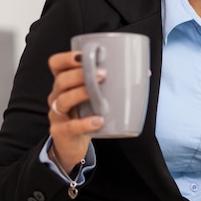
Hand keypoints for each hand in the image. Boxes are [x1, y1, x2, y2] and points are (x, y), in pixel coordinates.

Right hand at [47, 51, 103, 172]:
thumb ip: (114, 84)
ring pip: (63, 100)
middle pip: (61, 80)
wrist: (72, 145)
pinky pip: (70, 126)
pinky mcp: (60, 132)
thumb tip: (145, 73)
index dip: (65, 58)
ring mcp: (57, 114)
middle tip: (102, 73)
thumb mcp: (95, 97)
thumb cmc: (86, 115)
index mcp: (64, 83)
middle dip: (80, 74)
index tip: (82, 56)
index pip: (56, 65)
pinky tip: (98, 120)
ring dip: (81, 93)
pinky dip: (84, 123)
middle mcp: (56, 96)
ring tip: (99, 94)